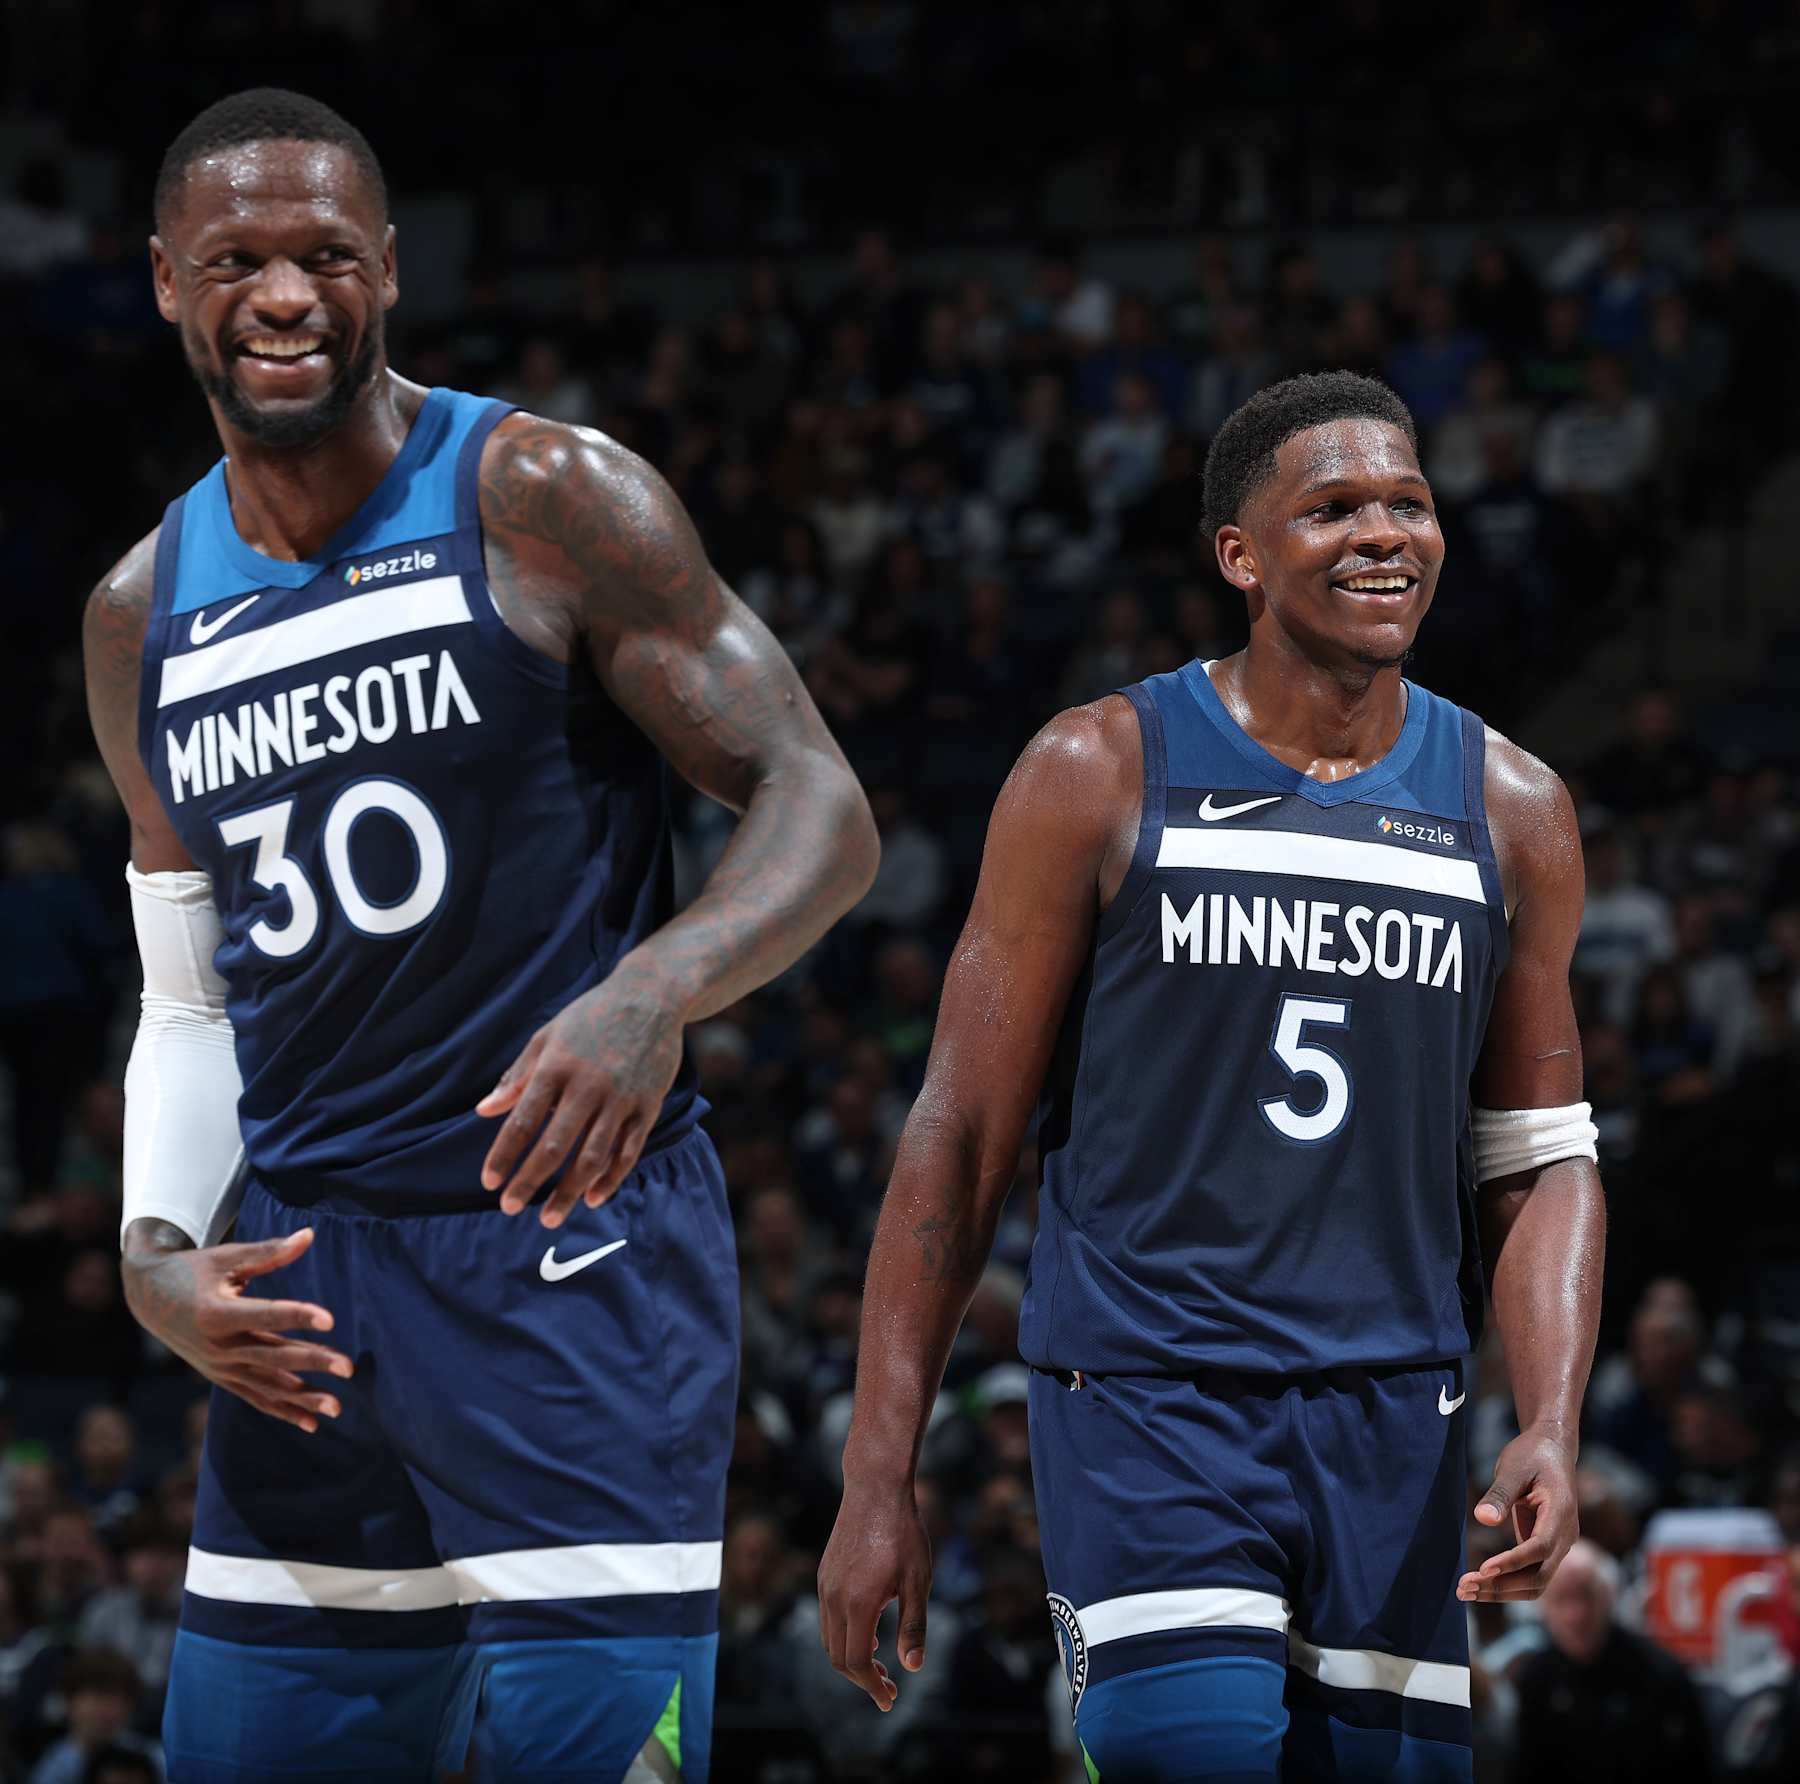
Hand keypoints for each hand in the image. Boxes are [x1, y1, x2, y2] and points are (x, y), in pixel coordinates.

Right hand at [121, 1224, 351, 1433]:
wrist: (150, 1299)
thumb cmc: (194, 1271)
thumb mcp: (227, 1257)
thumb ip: (269, 1252)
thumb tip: (309, 1235)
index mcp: (217, 1313)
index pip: (265, 1315)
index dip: (297, 1315)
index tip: (330, 1319)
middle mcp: (218, 1346)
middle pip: (272, 1356)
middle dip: (312, 1362)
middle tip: (349, 1368)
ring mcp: (219, 1367)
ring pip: (267, 1385)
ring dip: (303, 1398)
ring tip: (338, 1407)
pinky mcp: (222, 1378)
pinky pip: (256, 1398)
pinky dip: (283, 1410)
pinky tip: (312, 1423)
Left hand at [476, 974, 683, 1225]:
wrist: (651, 996)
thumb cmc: (591, 1016)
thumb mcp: (547, 1036)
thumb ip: (517, 1076)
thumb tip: (484, 1111)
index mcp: (556, 1068)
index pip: (522, 1122)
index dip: (503, 1156)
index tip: (489, 1182)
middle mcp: (588, 1086)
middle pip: (554, 1146)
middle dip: (530, 1181)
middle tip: (509, 1207)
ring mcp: (621, 1098)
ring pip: (592, 1157)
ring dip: (568, 1192)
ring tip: (548, 1218)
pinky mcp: (648, 1105)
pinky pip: (628, 1151)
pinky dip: (611, 1178)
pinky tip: (593, 1198)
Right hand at [817, 1478, 932, 1711]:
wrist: (876, 1488)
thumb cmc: (904, 1532)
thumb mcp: (919, 1580)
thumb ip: (914, 1625)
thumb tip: (913, 1668)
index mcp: (858, 1602)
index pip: (857, 1662)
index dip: (873, 1686)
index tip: (890, 1698)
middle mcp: (834, 1597)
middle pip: (839, 1657)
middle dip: (863, 1679)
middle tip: (889, 1687)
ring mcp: (825, 1584)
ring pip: (829, 1639)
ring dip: (852, 1659)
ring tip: (881, 1662)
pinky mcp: (824, 1573)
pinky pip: (828, 1617)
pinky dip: (844, 1636)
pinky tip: (869, 1630)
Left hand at [1458, 1425, 1578, 1601]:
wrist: (1553, 1450)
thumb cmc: (1532, 1455)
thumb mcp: (1513, 1467)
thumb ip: (1500, 1493)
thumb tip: (1482, 1519)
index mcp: (1560, 1513)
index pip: (1541, 1548)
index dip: (1514, 1561)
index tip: (1483, 1568)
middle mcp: (1565, 1536)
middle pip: (1539, 1576)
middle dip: (1502, 1586)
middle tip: (1462, 1588)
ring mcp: (1558, 1545)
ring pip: (1536, 1582)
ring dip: (1502, 1591)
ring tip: (1465, 1591)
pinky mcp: (1546, 1547)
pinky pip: (1530, 1574)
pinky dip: (1507, 1582)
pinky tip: (1479, 1582)